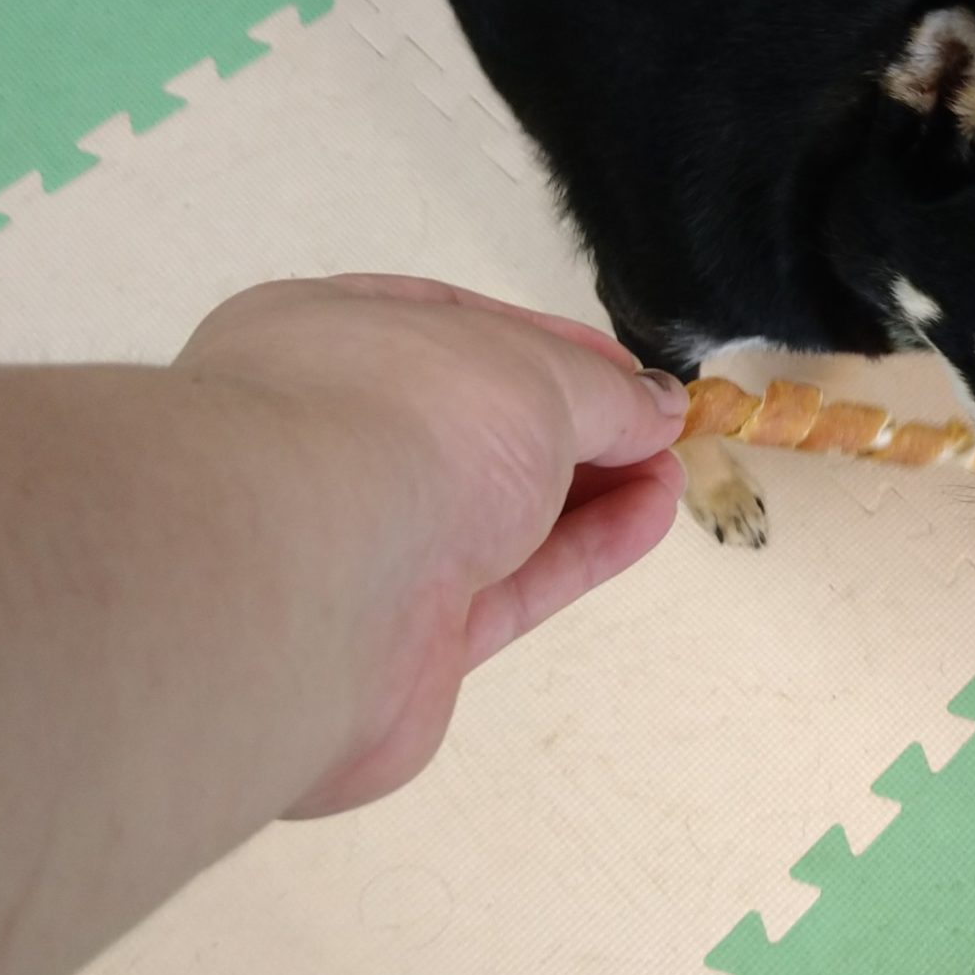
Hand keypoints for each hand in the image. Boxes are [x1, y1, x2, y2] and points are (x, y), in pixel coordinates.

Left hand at [173, 274, 686, 816]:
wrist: (304, 585)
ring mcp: (363, 546)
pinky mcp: (403, 642)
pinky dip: (581, 552)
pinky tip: (649, 520)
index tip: (626, 370)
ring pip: (493, 515)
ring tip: (670, 475)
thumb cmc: (402, 424)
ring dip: (588, 492)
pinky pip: (509, 587)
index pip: (450, 332)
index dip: (545, 347)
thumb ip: (602, 393)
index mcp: (329, 340)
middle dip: (573, 428)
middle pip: (472, 432)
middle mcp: (334, 440)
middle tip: (658, 430)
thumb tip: (658, 408)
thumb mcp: (528, 374)